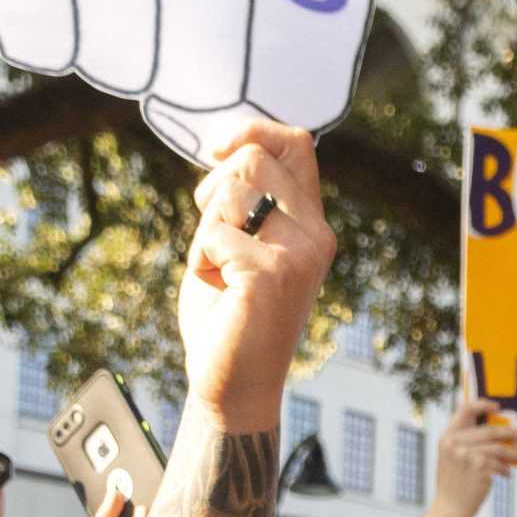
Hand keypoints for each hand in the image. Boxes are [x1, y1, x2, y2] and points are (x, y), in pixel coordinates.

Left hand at [179, 120, 336, 422]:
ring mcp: (299, 254)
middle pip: (254, 158)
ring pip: (232, 190)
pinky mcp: (272, 274)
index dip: (253, 129)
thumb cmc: (229, 316)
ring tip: (220, 270)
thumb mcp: (240, 243)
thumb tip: (230, 144)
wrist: (234, 386)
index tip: (217, 147)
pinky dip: (201, 260)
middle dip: (215, 189)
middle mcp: (316, 234)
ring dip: (207, 228)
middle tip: (214, 239)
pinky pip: (214, 235)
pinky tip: (219, 290)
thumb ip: (246, 201)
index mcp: (311, 223)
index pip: (296, 143)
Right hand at [431, 404, 516, 516]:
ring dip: (516, 453)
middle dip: (511, 432)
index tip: (497, 407)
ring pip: (500, 448)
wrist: (450, 509)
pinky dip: (505, 468)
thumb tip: (497, 432)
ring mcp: (467, 455)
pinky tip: (506, 474)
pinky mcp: (479, 467)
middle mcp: (455, 443)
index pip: (464, 410)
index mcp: (447, 436)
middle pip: (490, 430)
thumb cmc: (454, 484)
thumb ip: (466, 442)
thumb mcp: (452, 458)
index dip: (482, 404)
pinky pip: (500, 463)